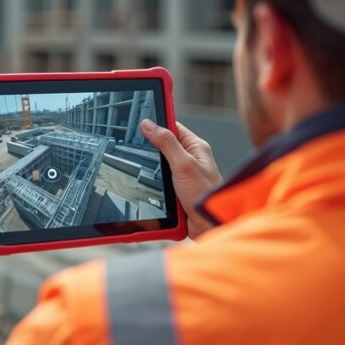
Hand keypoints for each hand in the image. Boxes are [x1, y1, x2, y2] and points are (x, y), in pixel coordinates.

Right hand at [141, 119, 223, 237]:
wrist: (209, 225)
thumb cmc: (206, 195)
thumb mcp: (184, 164)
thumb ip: (167, 143)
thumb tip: (150, 125)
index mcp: (196, 148)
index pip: (173, 127)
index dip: (158, 123)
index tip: (142, 120)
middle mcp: (190, 160)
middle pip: (163, 147)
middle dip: (151, 149)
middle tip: (136, 146)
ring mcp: (182, 176)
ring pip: (159, 166)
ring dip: (152, 170)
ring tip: (144, 170)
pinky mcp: (176, 191)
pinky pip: (160, 183)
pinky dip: (153, 185)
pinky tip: (149, 186)